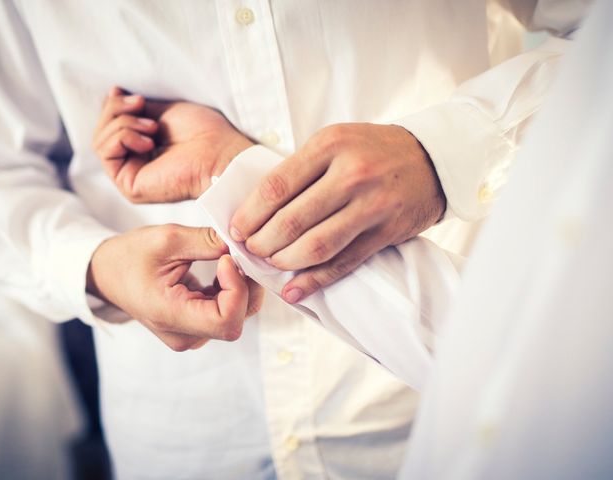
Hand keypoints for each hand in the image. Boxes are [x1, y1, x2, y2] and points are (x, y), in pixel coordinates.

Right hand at [87, 224, 263, 350]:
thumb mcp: (167, 239)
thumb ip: (207, 242)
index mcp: (170, 316)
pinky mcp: (197, 326)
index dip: (236, 289)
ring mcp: (191, 334)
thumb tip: (241, 243)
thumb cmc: (130, 256)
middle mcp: (183, 335)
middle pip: (236, 319)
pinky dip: (233, 288)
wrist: (107, 273)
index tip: (226, 259)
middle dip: (245, 284)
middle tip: (237, 253)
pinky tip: (223, 267)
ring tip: (229, 257)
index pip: (226, 321)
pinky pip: (228, 311)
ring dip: (242, 285)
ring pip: (237, 315)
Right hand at [92, 86, 252, 202]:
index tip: (122, 91)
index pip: (109, 124)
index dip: (112, 105)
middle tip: (140, 104)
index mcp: (143, 148)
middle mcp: (135, 164)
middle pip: (101, 131)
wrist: (220, 153)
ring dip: (124, 123)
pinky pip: (106, 152)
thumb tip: (111, 94)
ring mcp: (131, 176)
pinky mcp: (129, 186)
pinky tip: (149, 142)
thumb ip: (135, 108)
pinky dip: (124, 137)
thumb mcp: (162, 111)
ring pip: (101, 141)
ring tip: (153, 127)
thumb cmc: (204, 132)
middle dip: (116, 110)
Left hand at [230, 123, 444, 303]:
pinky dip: (316, 280)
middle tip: (250, 251)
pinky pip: (344, 262)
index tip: (236, 229)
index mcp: (329, 146)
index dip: (250, 214)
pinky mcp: (386, 232)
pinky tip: (295, 291)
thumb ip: (300, 169)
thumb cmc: (372, 150)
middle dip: (262, 243)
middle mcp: (350, 175)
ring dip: (285, 262)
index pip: (276, 187)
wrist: (431, 159)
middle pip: (291, 221)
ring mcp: (371, 205)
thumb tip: (256, 206)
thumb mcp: (334, 141)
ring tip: (271, 265)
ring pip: (316, 246)